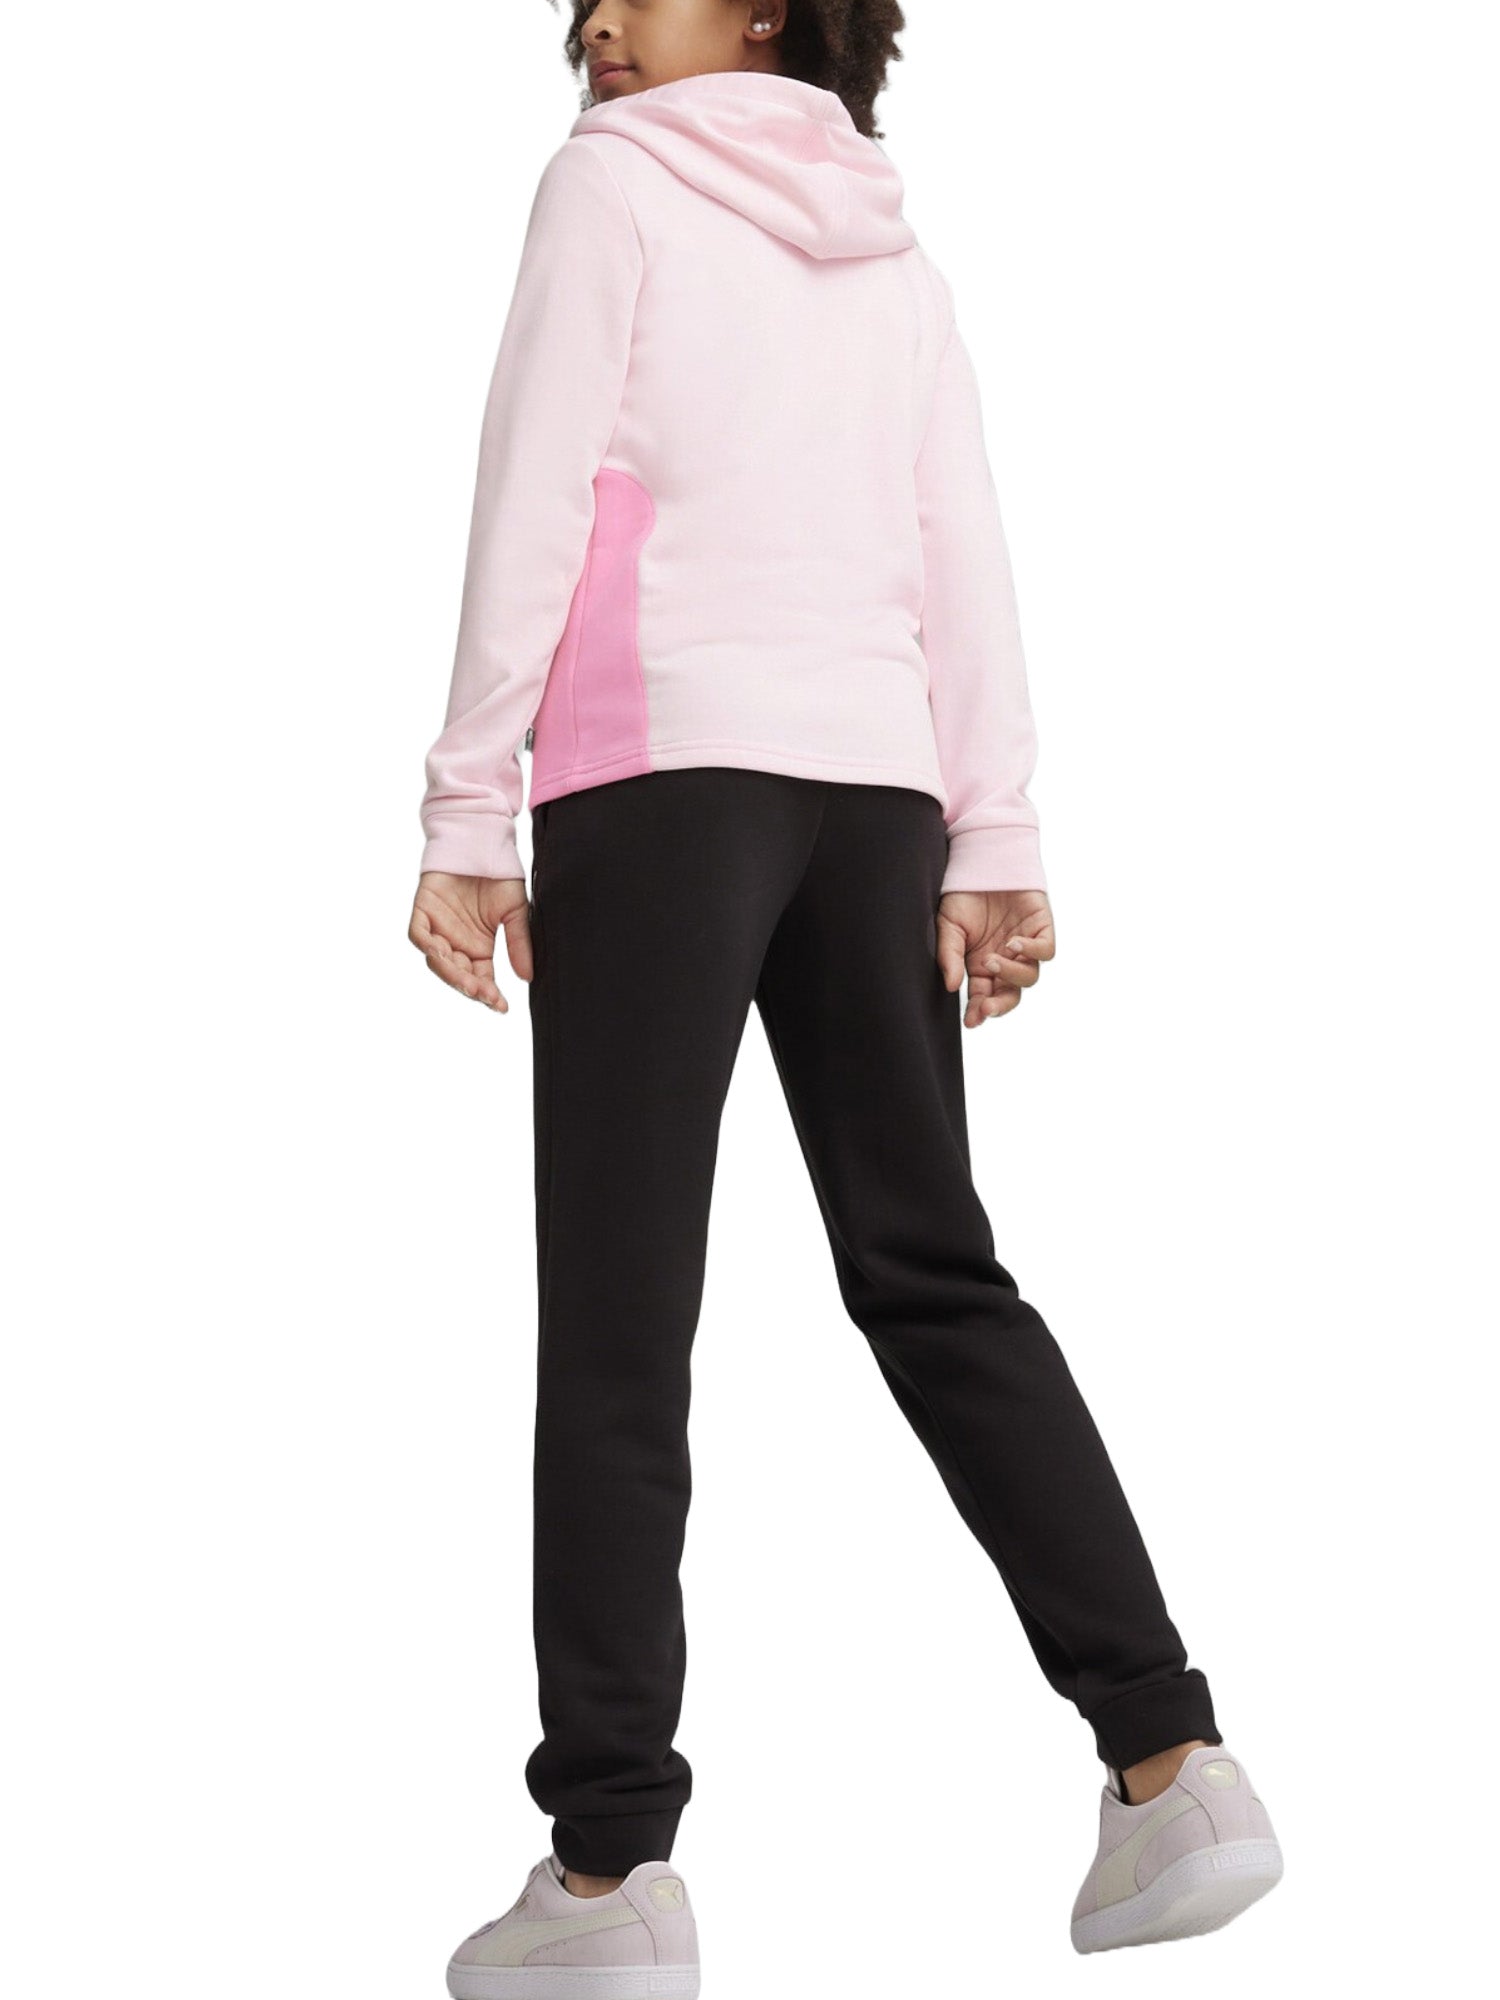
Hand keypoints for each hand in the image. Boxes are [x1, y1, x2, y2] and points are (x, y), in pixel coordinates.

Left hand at [408, 871, 532, 1011]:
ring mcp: (438, 928)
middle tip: (483, 994)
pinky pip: (418, 935)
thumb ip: (519, 943)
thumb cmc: (500, 874)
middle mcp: (457, 943)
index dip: (489, 995)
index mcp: (479, 947)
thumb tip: (527, 978)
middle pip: (458, 975)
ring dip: (450, 973)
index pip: (482, 979)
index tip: (501, 1006)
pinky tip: (442, 953)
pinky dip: (427, 946)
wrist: (482, 840)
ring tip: (466, 980)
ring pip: (437, 961)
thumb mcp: (515, 911)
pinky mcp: (423, 911)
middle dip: (470, 987)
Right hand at [935, 888, 1054, 1027]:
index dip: (978, 1012)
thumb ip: (950, 956)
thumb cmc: (963, 895)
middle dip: (999, 1006)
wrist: (982, 861)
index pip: (983, 997)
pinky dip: (1032, 952)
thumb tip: (952, 987)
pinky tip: (1013, 944)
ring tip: (990, 959)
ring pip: (1028, 977)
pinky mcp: (1042, 929)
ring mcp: (1024, 947)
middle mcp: (1005, 961)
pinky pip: (1045, 951)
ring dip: (1010, 973)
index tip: (971, 1021)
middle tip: (986, 1007)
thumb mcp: (947, 926)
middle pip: (1010, 995)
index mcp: (981, 967)